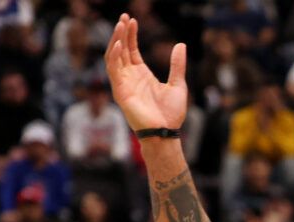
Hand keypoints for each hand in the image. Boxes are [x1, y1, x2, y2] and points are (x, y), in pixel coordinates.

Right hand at [106, 14, 187, 133]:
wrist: (166, 132)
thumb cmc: (171, 113)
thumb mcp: (178, 84)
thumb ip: (177, 65)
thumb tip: (181, 44)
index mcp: (141, 74)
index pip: (131, 49)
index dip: (131, 34)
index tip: (132, 20)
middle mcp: (130, 76)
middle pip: (121, 49)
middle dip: (121, 32)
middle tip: (123, 17)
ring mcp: (123, 83)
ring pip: (114, 56)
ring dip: (116, 40)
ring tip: (120, 25)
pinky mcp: (120, 91)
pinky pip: (113, 69)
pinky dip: (114, 56)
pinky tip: (118, 44)